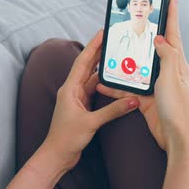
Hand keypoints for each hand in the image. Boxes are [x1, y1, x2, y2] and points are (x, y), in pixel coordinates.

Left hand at [42, 30, 139, 171]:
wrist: (57, 155)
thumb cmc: (67, 138)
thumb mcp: (91, 123)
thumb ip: (113, 110)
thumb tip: (132, 100)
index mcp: (70, 88)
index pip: (83, 62)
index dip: (93, 46)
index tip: (102, 33)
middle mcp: (72, 90)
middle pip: (88, 67)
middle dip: (99, 52)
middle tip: (113, 39)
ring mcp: (77, 99)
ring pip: (93, 80)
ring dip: (104, 69)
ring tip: (118, 57)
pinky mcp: (82, 108)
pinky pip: (95, 92)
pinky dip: (105, 86)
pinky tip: (115, 80)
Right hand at [97, 0, 188, 162]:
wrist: (175, 138)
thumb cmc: (177, 109)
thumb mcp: (172, 78)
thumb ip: (166, 56)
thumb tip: (160, 38)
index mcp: (177, 63)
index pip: (174, 33)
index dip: (172, 14)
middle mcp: (167, 71)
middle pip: (153, 45)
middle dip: (144, 31)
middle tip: (135, 16)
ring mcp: (156, 84)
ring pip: (136, 65)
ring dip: (123, 59)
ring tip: (111, 47)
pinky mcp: (146, 98)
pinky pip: (128, 86)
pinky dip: (115, 84)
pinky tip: (103, 82)